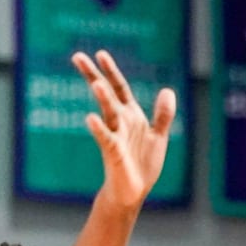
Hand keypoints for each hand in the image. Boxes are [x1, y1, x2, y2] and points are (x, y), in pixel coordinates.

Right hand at [72, 50, 175, 207]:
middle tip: (77, 56)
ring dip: (102, 98)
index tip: (100, 53)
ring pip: (108, 113)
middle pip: (107, 94)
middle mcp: (121, 122)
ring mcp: (116, 136)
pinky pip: (105, 138)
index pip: (120, 88)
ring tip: (96, 83)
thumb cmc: (142, 164)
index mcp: (131, 116)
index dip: (111, 71)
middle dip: (94, 76)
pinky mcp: (113, 153)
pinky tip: (90, 118)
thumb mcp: (158, 136)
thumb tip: (168, 90)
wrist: (134, 192)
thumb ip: (163, 114)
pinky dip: (99, 128)